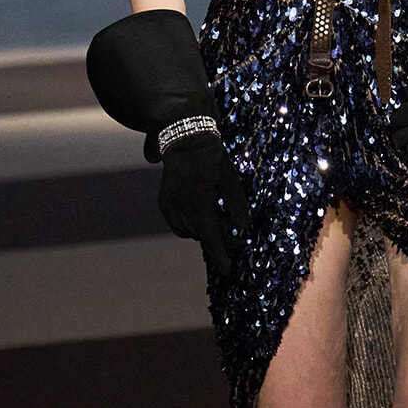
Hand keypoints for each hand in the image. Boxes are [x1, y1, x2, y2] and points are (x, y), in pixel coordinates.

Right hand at [158, 134, 250, 276]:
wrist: (184, 136)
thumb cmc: (213, 156)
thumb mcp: (231, 180)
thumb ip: (237, 208)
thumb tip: (244, 232)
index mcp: (199, 199)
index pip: (211, 235)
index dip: (220, 255)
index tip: (227, 271)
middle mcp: (179, 205)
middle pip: (201, 236)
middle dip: (218, 239)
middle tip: (236, 238)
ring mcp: (168, 205)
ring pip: (189, 232)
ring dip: (205, 231)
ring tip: (219, 218)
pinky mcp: (163, 203)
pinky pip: (179, 225)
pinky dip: (192, 225)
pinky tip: (203, 213)